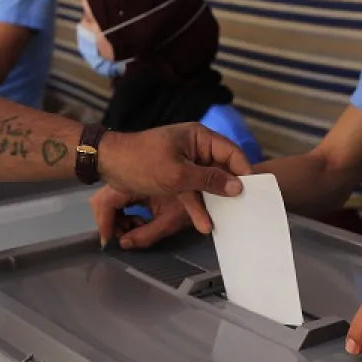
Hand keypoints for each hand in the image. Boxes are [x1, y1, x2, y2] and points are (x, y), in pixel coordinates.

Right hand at [90, 187, 193, 248]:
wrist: (207, 174)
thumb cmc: (194, 196)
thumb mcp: (171, 219)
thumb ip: (147, 234)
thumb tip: (124, 245)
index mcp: (134, 184)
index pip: (106, 202)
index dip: (104, 224)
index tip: (110, 243)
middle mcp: (128, 179)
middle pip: (103, 201)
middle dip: (108, 222)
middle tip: (122, 238)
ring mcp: (132, 180)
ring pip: (110, 200)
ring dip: (116, 218)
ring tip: (133, 231)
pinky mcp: (138, 182)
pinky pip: (121, 198)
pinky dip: (124, 213)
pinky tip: (138, 222)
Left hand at [96, 123, 251, 232]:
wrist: (108, 163)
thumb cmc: (143, 162)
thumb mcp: (178, 175)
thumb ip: (209, 180)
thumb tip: (238, 186)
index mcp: (198, 137)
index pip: (231, 152)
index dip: (243, 171)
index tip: (252, 192)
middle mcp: (195, 147)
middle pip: (221, 168)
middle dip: (229, 190)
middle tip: (243, 210)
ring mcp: (184, 162)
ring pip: (206, 182)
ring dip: (213, 201)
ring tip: (227, 221)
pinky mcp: (174, 176)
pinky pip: (191, 190)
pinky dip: (196, 204)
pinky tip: (204, 223)